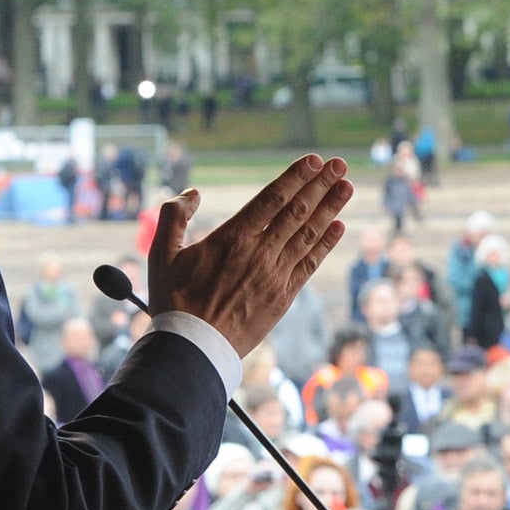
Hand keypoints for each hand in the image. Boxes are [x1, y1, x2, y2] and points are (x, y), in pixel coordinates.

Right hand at [148, 156, 352, 355]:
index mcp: (232, 237)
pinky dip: (325, 244)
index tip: (314, 161)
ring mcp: (274, 275)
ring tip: (348, 186)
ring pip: (308, 234)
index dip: (296, 177)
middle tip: (341, 165)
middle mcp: (259, 252)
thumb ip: (173, 217)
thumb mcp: (161, 254)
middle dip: (320, 185)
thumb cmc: (174, 302)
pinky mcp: (283, 297)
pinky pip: (309, 265)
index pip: (272, 198)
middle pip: (297, 211)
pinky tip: (338, 227)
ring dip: (330, 208)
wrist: (194, 348)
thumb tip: (193, 193)